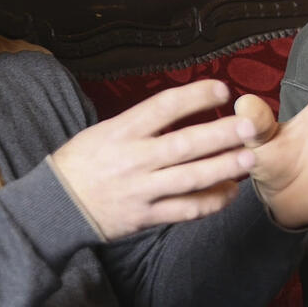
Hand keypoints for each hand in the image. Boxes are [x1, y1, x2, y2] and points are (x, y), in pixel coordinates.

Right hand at [50, 79, 258, 239]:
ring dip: (224, 168)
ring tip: (250, 159)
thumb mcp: (104, 131)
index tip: (222, 90)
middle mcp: (134, 159)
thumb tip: (180, 107)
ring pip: (190, 178)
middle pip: (185, 144)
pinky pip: (184, 210)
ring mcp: (141, 190)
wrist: (56, 205)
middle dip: (221, 134)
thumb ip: (140, 123)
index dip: (195, 96)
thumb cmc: (82, 162)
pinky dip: (210, 202)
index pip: (164, 107)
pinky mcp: (145, 216)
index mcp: (122, 131)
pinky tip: (230, 193)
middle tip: (251, 126)